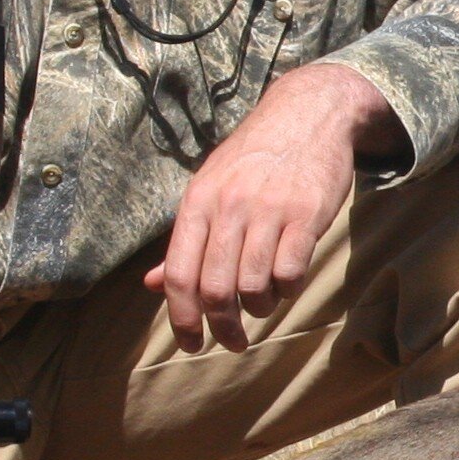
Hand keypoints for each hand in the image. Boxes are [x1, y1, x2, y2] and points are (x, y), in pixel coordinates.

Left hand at [147, 63, 400, 350]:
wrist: (307, 114)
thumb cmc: (253, 160)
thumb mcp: (210, 189)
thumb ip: (184, 240)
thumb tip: (151, 285)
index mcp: (197, 203)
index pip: (179, 274)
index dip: (182, 318)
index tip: (191, 344)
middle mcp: (229, 207)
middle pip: (216, 289)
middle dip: (223, 327)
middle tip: (233, 341)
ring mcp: (269, 210)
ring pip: (254, 286)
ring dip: (259, 308)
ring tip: (263, 303)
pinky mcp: (307, 214)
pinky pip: (291, 272)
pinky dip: (288, 288)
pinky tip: (287, 281)